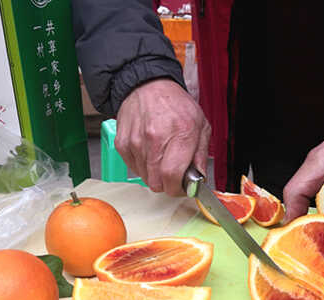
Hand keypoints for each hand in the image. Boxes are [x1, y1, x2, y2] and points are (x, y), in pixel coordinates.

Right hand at [115, 78, 210, 195]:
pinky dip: (143, 166)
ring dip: (155, 174)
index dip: (177, 189)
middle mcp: (156, 138)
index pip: (172, 176)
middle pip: (157, 183)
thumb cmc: (176, 105)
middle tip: (173, 173)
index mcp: (181, 134)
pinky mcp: (122, 143)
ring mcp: (136, 141)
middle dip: (167, 184)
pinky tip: (150, 152)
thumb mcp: (201, 126)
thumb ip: (201, 156)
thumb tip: (198, 180)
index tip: (182, 187)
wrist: (148, 86)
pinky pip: (134, 168)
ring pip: (145, 178)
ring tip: (162, 156)